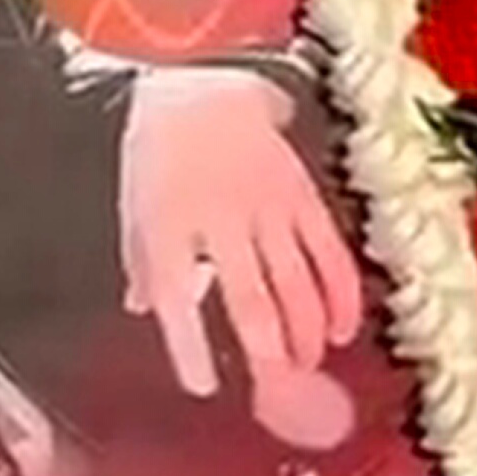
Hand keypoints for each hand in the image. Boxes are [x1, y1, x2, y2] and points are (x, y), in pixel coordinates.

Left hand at [116, 68, 365, 409]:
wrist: (203, 80)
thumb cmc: (159, 150)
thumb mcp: (135, 206)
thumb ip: (141, 263)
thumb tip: (143, 312)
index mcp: (167, 224)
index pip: (177, 296)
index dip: (191, 344)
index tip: (204, 386)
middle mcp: (220, 218)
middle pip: (250, 300)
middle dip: (266, 356)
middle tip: (274, 395)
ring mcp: (267, 206)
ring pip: (295, 285)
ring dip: (304, 336)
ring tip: (305, 370)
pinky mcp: (302, 194)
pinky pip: (329, 253)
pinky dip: (340, 296)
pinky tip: (341, 331)